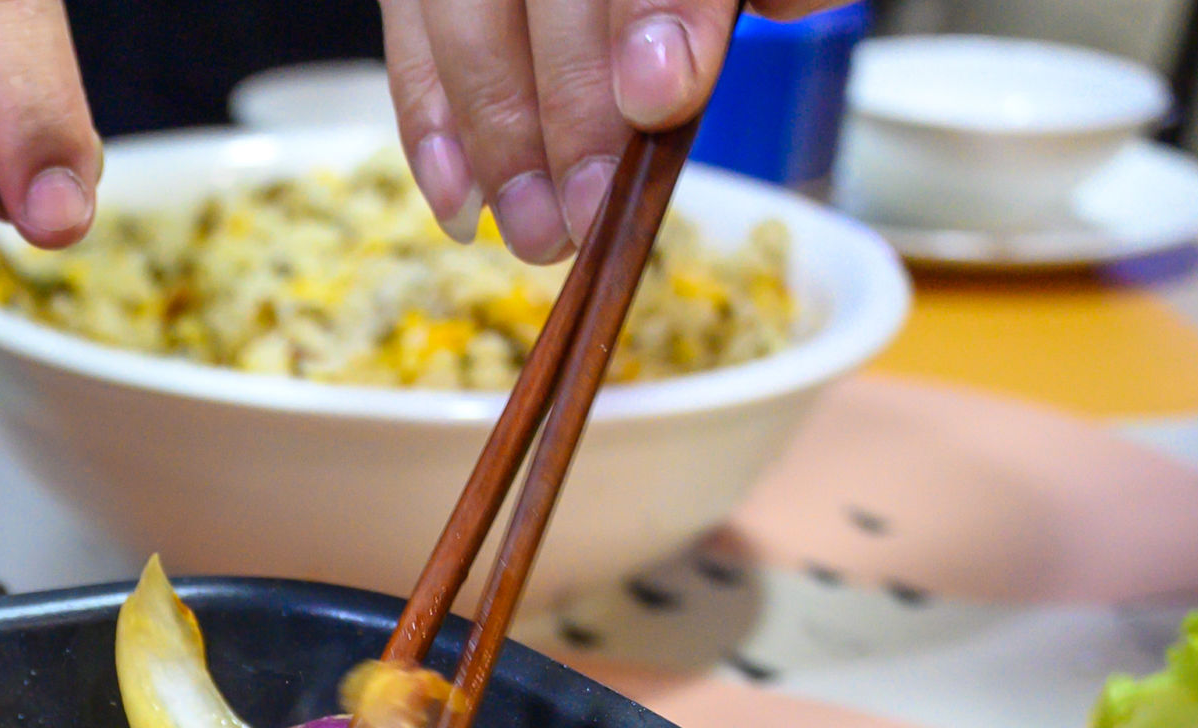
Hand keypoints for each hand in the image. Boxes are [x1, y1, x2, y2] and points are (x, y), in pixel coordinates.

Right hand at [382, 0, 831, 262]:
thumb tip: (788, 4)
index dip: (653, 15)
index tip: (658, 99)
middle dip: (567, 111)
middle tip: (586, 212)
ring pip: (461, 22)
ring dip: (494, 143)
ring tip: (536, 234)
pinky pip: (409, 44)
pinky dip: (430, 131)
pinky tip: (463, 205)